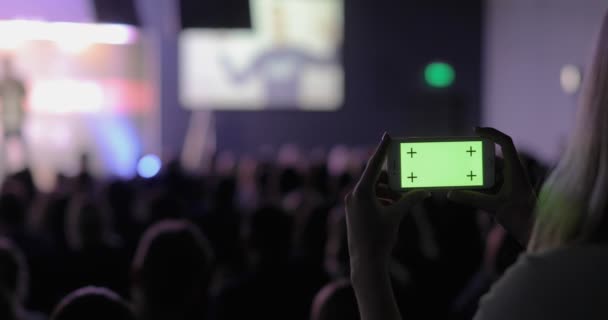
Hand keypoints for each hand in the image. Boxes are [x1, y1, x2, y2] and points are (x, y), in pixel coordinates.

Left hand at [345, 133, 430, 264]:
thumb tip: (425, 192)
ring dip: (388, 192)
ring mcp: (352, 204)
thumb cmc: (379, 238)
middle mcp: (353, 195)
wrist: (365, 262)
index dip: (382, 149)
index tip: (387, 135)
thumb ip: (410, 200)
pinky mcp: (353, 212)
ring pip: (373, 190)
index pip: (374, 165)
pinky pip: (369, 199)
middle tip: (407, 180)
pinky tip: (393, 208)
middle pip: (375, 179)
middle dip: (392, 180)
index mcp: (362, 192)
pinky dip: (382, 200)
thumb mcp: (397, 216)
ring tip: (403, 200)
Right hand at [448, 127, 535, 245]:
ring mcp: (508, 183)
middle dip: (475, 158)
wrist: (533, 232)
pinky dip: (477, 185)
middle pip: (491, 158)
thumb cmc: (521, 217)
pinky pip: (488, 184)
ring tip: (458, 175)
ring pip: (488, 172)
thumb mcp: (494, 207)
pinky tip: (464, 190)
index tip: (474, 131)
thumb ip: (471, 199)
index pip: (505, 142)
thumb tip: (451, 193)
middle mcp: (512, 173)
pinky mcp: (504, 193)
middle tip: (459, 158)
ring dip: (475, 173)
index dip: (491, 133)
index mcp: (515, 169)